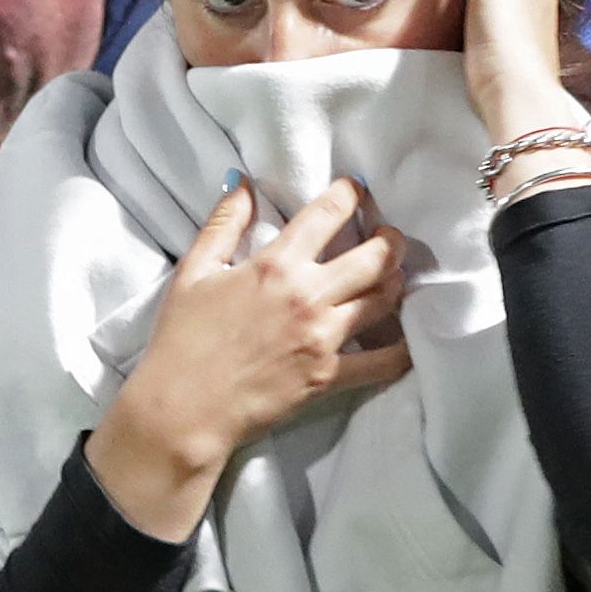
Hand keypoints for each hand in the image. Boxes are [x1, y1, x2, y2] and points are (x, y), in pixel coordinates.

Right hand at [91, 176, 412, 539]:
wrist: (183, 408)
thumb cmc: (182, 340)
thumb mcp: (193, 271)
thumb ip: (222, 223)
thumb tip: (242, 183)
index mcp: (276, 265)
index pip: (327, 215)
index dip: (350, 194)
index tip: (358, 189)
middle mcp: (308, 296)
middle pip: (375, 257)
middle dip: (392, 240)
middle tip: (392, 237)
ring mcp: (323, 337)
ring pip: (384, 300)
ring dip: (396, 283)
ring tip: (395, 277)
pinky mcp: (329, 375)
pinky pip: (381, 362)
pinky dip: (400, 350)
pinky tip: (408, 339)